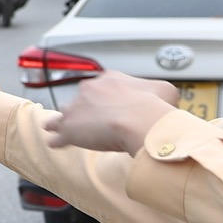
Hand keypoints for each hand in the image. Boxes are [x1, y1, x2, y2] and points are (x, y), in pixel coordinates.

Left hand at [38, 72, 180, 155]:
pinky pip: (57, 134)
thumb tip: (164, 101)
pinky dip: (57, 140)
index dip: (107, 99)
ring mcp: (76, 107)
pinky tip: (56, 144)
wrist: (140, 121)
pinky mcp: (68, 127)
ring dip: (66, 121)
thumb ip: (158, 92)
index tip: (111, 109)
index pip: (103, 87)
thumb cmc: (155, 106)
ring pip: (65, 113)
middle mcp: (89, 88)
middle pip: (83, 99)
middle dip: (86, 109)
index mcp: (110, 79)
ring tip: (63, 129)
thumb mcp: (166, 91)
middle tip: (94, 124)